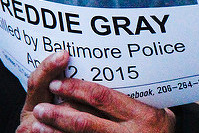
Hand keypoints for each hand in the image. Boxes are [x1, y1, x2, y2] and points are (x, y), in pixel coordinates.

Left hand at [17, 51, 175, 132]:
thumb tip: (96, 72)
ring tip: (37, 125)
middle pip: (87, 123)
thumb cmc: (161, 122)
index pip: (102, 98)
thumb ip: (129, 92)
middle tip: (40, 107)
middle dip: (61, 114)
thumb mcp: (154, 104)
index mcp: (142, 114)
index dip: (77, 89)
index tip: (57, 81)